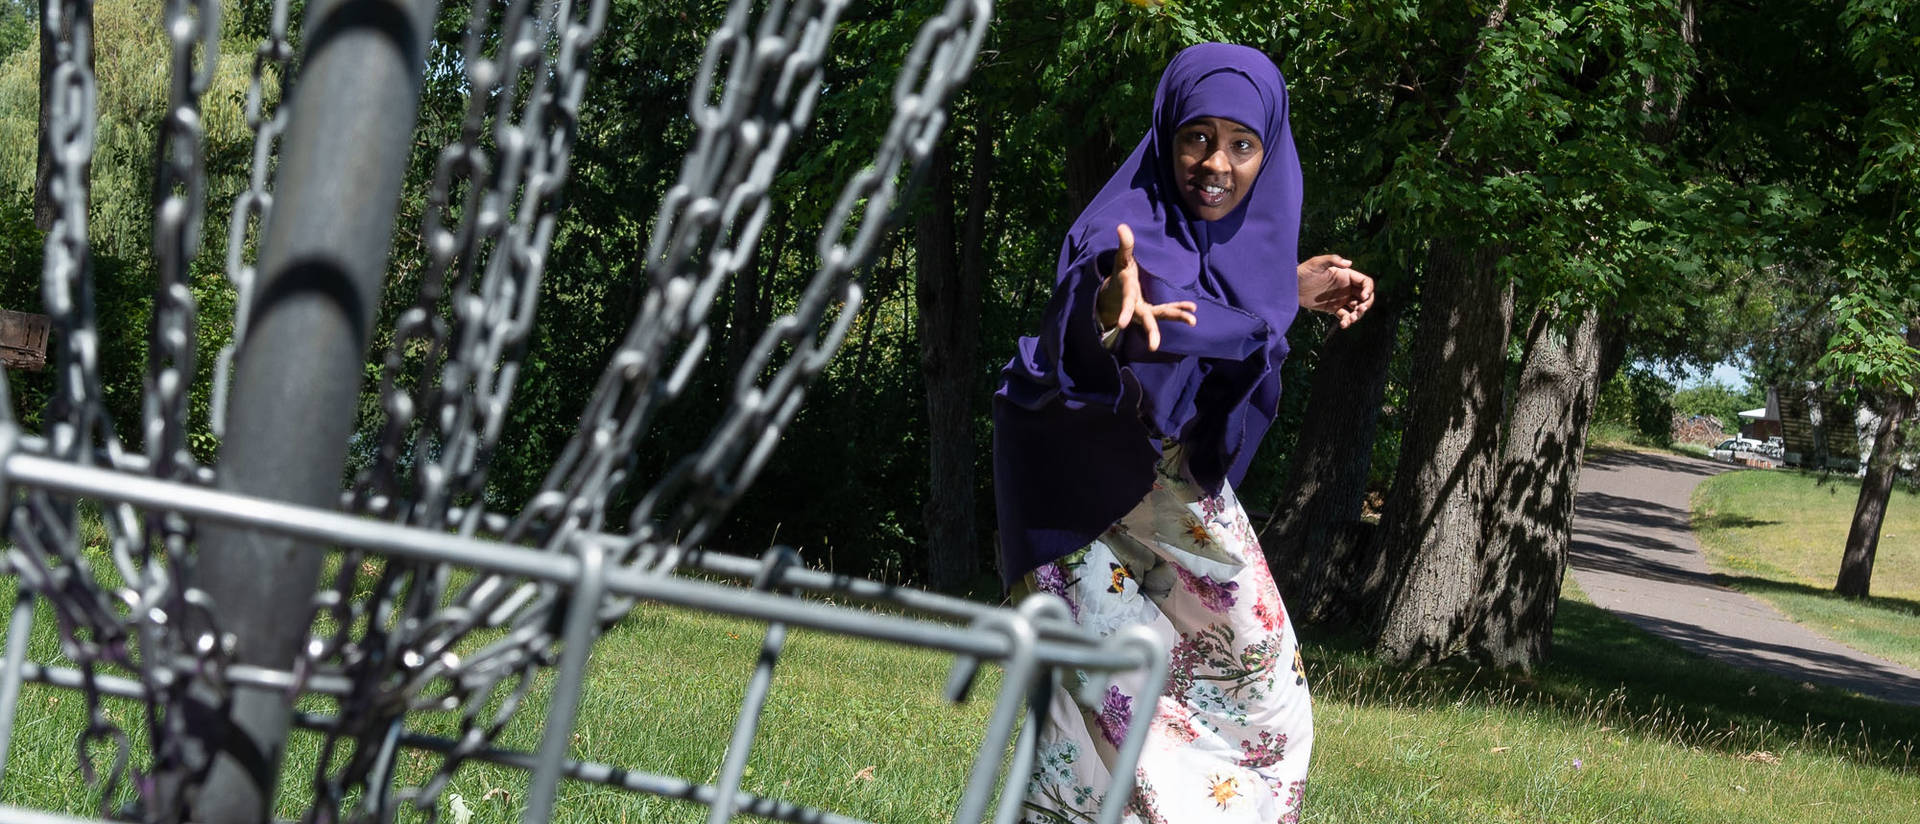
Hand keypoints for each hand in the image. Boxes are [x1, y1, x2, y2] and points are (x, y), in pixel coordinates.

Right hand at [1096, 223, 1196, 350]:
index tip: (1122, 325)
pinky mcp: (1153, 311)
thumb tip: (1122, 226)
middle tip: (1154, 346)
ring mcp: (1146, 312)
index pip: (1126, 304)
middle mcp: (1137, 308)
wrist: (1115, 296)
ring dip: (1176, 317)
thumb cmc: (1120, 276)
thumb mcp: (1121, 261)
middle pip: (1144, 320)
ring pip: (1161, 316)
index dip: (1125, 313)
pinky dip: (1179, 310)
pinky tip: (1193, 310)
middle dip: (1150, 332)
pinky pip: (1167, 311)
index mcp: (1127, 295)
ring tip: (1193, 321)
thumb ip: (1124, 246)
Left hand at [1298, 254, 1374, 327]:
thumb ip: (1332, 260)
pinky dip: (1347, 321)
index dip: (1368, 290)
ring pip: (1356, 308)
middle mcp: (1346, 287)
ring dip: (1357, 315)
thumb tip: (1349, 263)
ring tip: (1350, 319)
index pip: (1365, 282)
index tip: (1362, 297)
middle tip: (1359, 310)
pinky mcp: (1333, 308)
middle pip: (1365, 297)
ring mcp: (1340, 298)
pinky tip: (1343, 324)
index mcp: (1346, 275)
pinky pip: (1344, 316)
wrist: (1290, 286)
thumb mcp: (1316, 263)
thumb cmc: (1303, 271)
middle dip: (1366, 304)